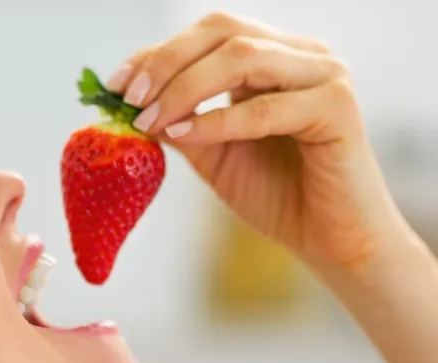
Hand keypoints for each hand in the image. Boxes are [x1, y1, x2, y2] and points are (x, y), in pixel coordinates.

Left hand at [107, 12, 404, 274]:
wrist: (330, 240)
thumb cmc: (275, 195)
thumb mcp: (212, 153)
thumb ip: (178, 122)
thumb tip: (127, 105)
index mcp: (274, 57)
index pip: (208, 34)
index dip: (157, 53)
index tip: (115, 84)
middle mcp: (301, 55)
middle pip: (223, 32)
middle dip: (166, 62)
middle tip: (129, 98)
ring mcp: (324, 76)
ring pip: (242, 58)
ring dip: (184, 89)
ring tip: (148, 121)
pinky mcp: (338, 108)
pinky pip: (265, 107)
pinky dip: (216, 120)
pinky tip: (181, 135)